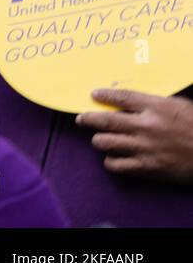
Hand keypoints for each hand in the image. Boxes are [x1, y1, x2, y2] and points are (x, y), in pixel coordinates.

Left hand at [76, 88, 192, 183]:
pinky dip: (111, 161)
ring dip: (100, 140)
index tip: (93, 94)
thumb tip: (129, 99)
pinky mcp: (148, 168)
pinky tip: (114, 158)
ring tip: (102, 139)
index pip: (121, 97)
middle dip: (88, 118)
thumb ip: (155, 103)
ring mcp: (145, 148)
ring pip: (105, 143)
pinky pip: (116, 165)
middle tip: (82, 119)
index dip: (104, 95)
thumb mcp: (180, 106)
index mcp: (157, 107)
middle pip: (105, 120)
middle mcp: (147, 127)